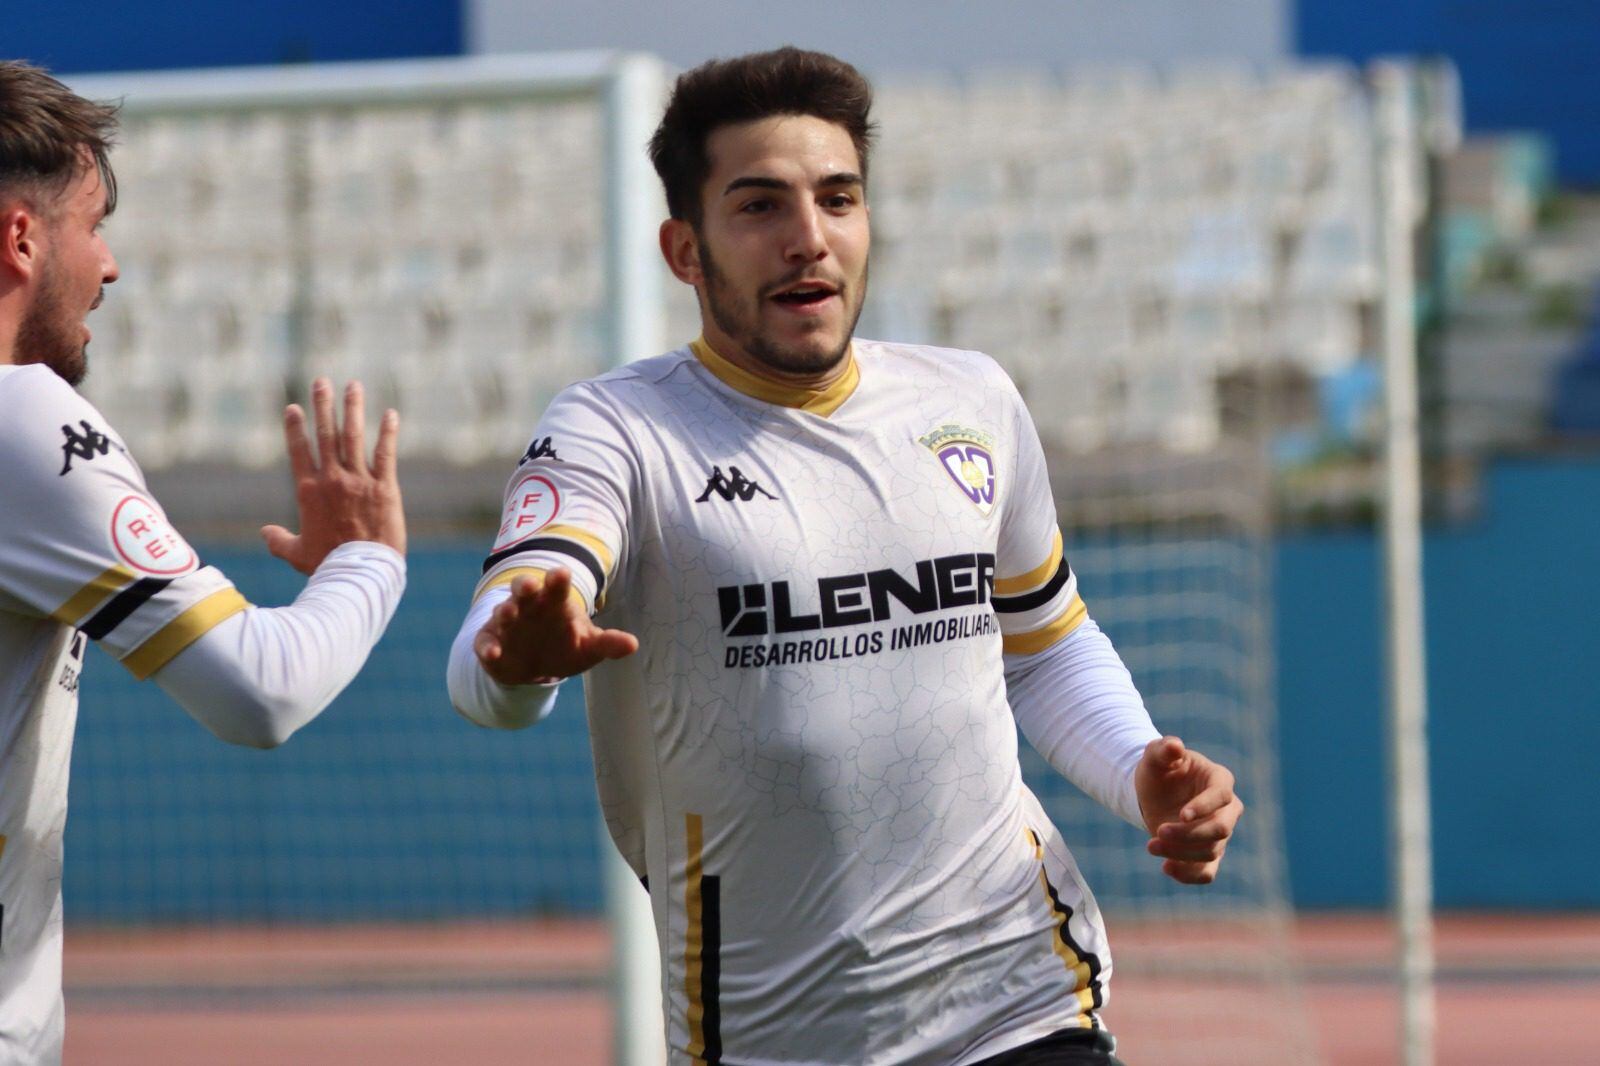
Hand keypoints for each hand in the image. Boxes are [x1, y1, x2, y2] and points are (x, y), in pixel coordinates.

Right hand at [261, 378, 405, 573]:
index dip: (295, 428)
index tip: (294, 408)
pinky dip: (388, 432)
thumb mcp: (297, 554)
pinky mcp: (384, 486)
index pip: (299, 451)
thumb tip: (264, 533)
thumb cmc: (328, 564)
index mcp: (309, 491)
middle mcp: (332, 479)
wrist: (360, 571)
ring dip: (353, 408)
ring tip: (353, 386)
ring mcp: (358, 480)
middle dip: (323, 405)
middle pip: (325, 434)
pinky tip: (390, 413)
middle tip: (322, 381)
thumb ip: (279, 540)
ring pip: (354, 436)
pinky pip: (385, 453)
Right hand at [474, 567, 638, 683]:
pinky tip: (493, 652)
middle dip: (525, 586)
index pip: (557, 586)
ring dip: (505, 612)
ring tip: (508, 614)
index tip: (561, 574)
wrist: (535, 666)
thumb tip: (633, 644)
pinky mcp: (490, 642)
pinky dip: (488, 646)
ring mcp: (507, 623)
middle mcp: (528, 607)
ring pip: (503, 611)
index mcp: (554, 602)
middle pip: (524, 589)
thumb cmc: (564, 647)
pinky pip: (485, 642)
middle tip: (529, 586)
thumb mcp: (588, 647)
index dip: (558, 579)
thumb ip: (608, 644)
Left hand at [1134, 735, 1242, 885]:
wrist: (1154, 792)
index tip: (1181, 814)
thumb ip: (1164, 749)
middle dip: (1190, 834)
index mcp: (1220, 780)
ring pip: (1211, 851)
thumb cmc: (1159, 769)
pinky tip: (1166, 868)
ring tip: (1150, 845)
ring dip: (1181, 853)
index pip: (1221, 796)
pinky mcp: (1206, 853)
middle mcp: (1227, 809)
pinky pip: (1207, 872)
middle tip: (1158, 831)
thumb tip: (1175, 745)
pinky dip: (1189, 876)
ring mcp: (1219, 834)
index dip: (1204, 807)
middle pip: (1221, 828)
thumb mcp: (1155, 756)